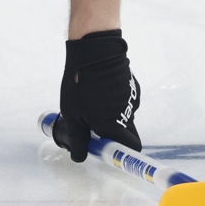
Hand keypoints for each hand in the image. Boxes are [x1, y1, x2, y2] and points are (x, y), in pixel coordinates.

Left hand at [58, 29, 140, 162]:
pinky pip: (124, 101)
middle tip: (91, 125)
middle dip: (112, 134)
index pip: (131, 148)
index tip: (104, 148)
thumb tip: (80, 156)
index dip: (119, 152)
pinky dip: (114, 100)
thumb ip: (78, 138)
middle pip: (126, 133)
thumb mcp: (72, 113)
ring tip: (91, 98)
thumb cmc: (79, 83)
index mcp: (114, 124)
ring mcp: (132, 98)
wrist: (94, 49)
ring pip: (124, 116)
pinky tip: (100, 87)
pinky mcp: (132, 85)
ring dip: (111, 115)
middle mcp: (128, 113)